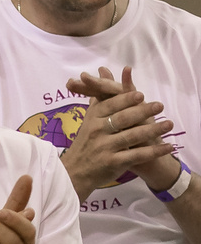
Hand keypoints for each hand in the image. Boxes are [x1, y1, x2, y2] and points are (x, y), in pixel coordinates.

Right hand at [61, 66, 179, 194]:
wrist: (73, 173)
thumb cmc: (85, 142)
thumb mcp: (90, 118)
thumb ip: (100, 95)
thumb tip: (104, 70)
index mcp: (93, 118)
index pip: (110, 105)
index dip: (125, 100)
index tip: (140, 95)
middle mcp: (97, 131)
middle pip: (122, 119)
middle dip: (141, 111)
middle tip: (159, 105)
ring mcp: (104, 147)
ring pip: (132, 136)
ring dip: (152, 130)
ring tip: (169, 124)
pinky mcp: (112, 163)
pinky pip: (137, 155)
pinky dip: (154, 151)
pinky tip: (169, 147)